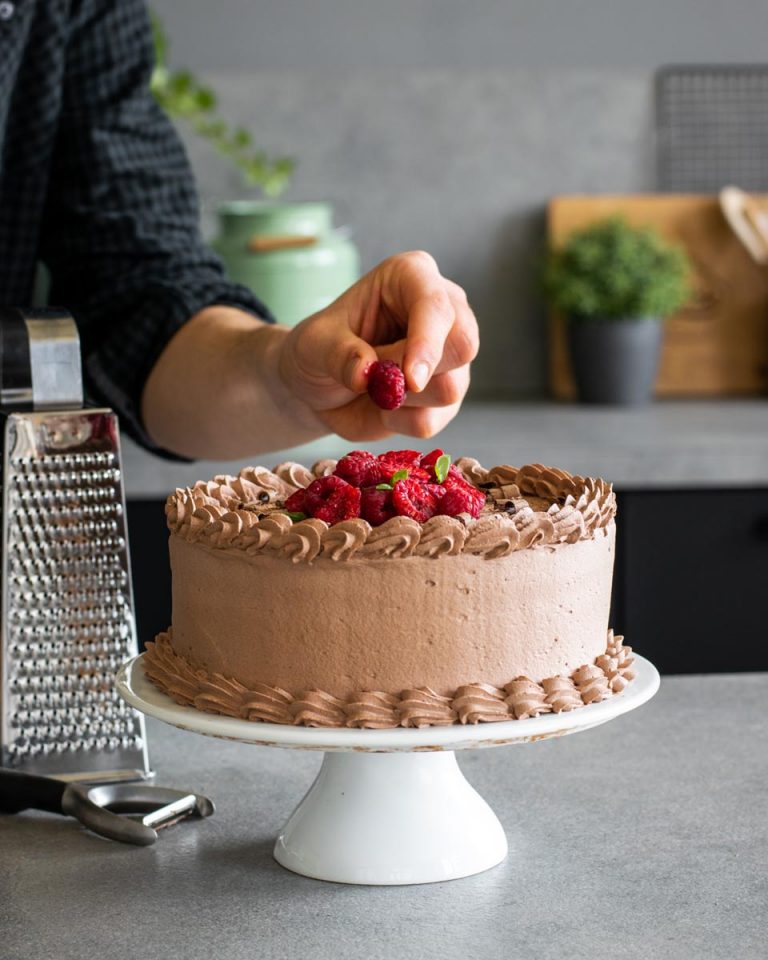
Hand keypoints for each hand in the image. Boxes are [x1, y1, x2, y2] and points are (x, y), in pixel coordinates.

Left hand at [278, 251, 478, 441]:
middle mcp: (442, 311)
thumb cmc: (319, 349)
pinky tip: (381, 408)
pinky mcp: (446, 396)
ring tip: (371, 390)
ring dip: (403, 400)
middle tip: (382, 386)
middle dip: (424, 374)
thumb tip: (365, 372)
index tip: (409, 378)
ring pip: (451, 388)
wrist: (319, 386)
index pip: (437, 305)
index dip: (428, 342)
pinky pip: (434, 420)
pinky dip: (400, 422)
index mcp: (411, 277)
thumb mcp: (312, 344)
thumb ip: (337, 353)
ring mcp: (450, 356)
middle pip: (464, 344)